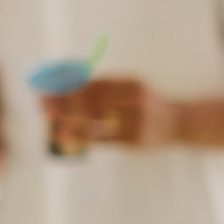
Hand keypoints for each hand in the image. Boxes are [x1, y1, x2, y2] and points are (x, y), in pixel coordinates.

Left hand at [46, 78, 179, 149]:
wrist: (178, 123)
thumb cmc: (147, 105)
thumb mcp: (131, 88)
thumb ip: (105, 88)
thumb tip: (67, 88)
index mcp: (133, 84)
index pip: (95, 85)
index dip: (70, 87)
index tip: (50, 89)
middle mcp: (136, 101)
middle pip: (93, 102)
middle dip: (66, 104)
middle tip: (45, 106)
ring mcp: (138, 121)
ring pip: (97, 121)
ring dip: (70, 122)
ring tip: (51, 121)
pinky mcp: (136, 140)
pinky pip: (104, 139)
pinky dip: (83, 137)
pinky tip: (67, 136)